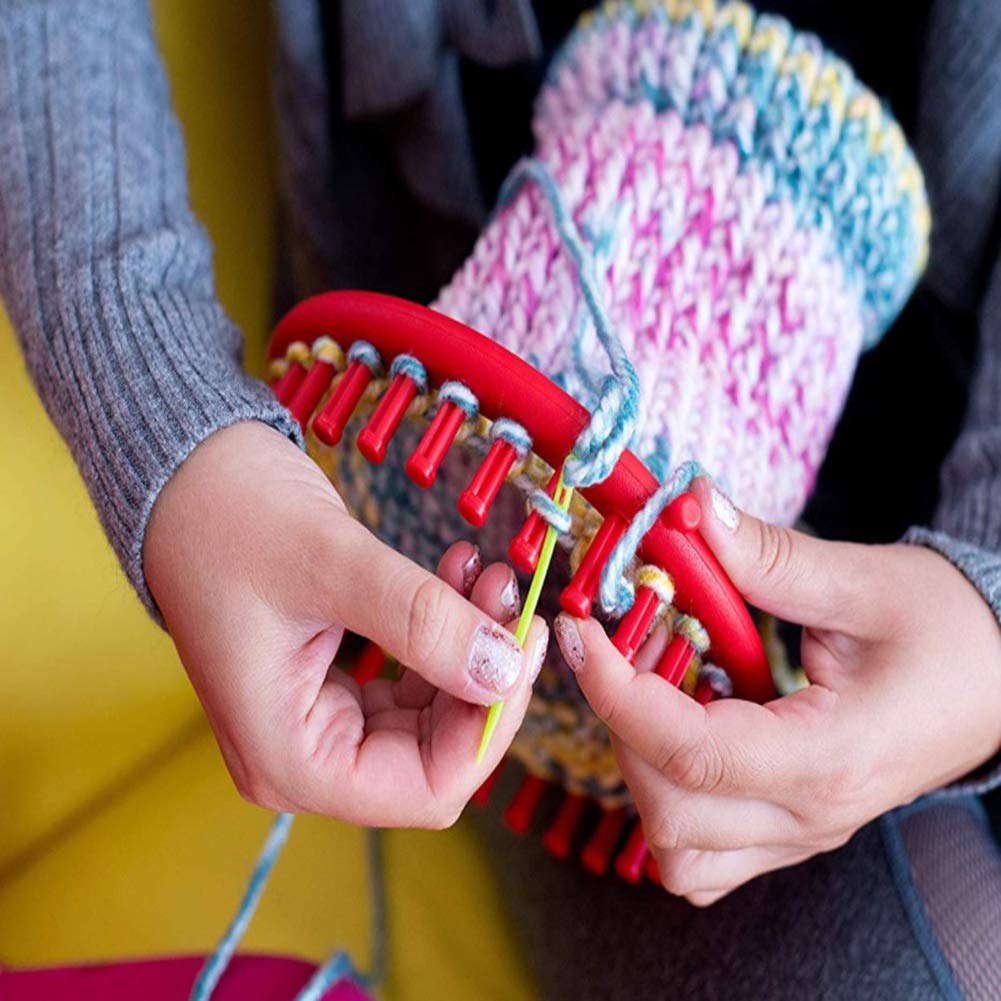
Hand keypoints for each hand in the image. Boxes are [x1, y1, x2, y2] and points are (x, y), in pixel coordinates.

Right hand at [144, 421, 546, 827]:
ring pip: (431, 713)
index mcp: (288, 757)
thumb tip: (504, 671)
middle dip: (485, 677)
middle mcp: (301, 755)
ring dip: (471, 646)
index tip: (523, 651)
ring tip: (488, 574)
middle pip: (434, 754)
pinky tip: (460, 574)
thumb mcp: (333, 565)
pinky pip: (413, 677)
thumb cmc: (228, 518)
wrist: (187, 477)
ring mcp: (317, 720)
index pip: (423, 790)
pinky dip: (445, 631)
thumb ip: (423, 623)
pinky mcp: (331, 685)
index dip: (488, 728)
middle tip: (512, 597)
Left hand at [555, 476, 1000, 904]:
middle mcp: (810, 815)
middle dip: (622, 726)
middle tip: (625, 647)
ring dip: (640, 770)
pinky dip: (669, 800)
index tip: (580, 633)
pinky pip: (706, 851)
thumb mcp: (864, 582)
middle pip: (669, 813)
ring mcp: (802, 831)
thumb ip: (767, 555)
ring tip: (654, 688)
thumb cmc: (953, 632)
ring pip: (679, 852)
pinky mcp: (793, 825)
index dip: (616, 692)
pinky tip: (681, 727)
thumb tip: (687, 511)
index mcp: (828, 759)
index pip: (690, 752)